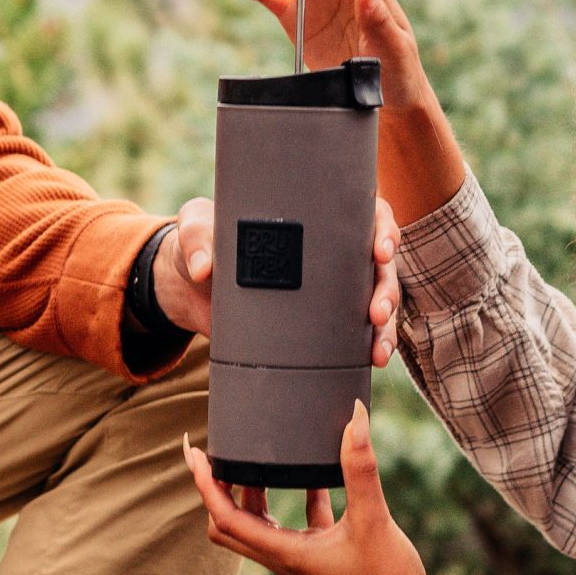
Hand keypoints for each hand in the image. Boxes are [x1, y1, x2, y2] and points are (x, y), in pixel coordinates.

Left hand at [153, 194, 402, 363]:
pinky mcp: (316, 324)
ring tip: (377, 351)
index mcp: (314, 217)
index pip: (366, 213)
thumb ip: (196, 237)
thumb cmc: (201, 241)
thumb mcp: (195, 228)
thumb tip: (203, 268)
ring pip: (375, 302)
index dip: (384, 229)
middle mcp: (330, 252)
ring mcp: (328, 290)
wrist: (189, 287)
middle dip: (386, 289)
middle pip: (378, 264)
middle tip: (376, 312)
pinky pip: (354, 333)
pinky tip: (373, 361)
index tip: (380, 251)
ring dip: (386, 327)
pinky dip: (368, 346)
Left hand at [185, 405, 477, 574]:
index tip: (195, 452)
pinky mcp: (321, 557)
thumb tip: (354, 418)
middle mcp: (284, 559)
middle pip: (229, 524)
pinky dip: (293, 499)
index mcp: (284, 553)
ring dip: (250, 494)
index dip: (205, 484)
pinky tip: (313, 475)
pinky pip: (295, 524)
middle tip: (216, 452)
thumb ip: (360, 468)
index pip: (225, 517)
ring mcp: (300, 559)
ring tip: (255, 458)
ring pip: (258, 525)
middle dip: (217, 489)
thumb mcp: (373, 518)